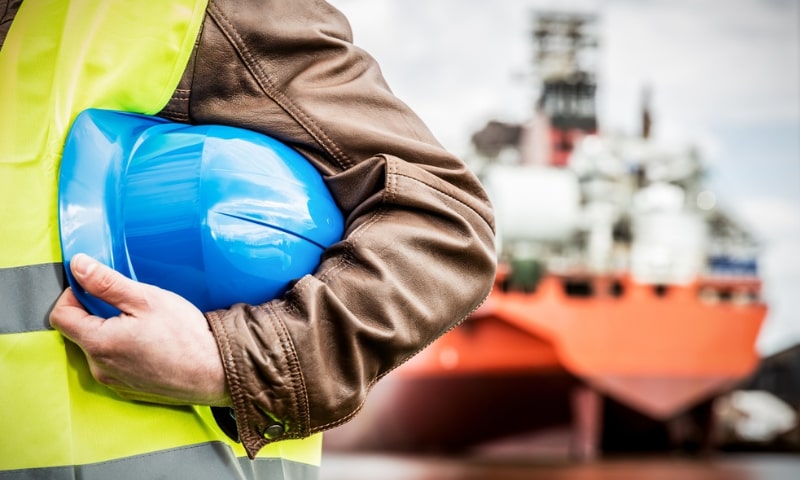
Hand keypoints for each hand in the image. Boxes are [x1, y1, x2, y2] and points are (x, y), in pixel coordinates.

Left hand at [50, 253, 230, 406]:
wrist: (216, 372)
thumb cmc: (185, 336)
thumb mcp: (146, 299)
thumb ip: (107, 282)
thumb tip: (78, 266)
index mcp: (99, 343)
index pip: (61, 315)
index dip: (74, 295)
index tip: (97, 287)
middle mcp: (100, 367)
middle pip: (81, 332)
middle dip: (97, 314)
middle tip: (132, 306)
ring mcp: (114, 382)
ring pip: (99, 349)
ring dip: (113, 333)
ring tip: (146, 326)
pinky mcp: (129, 390)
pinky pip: (116, 364)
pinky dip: (126, 351)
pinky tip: (152, 344)